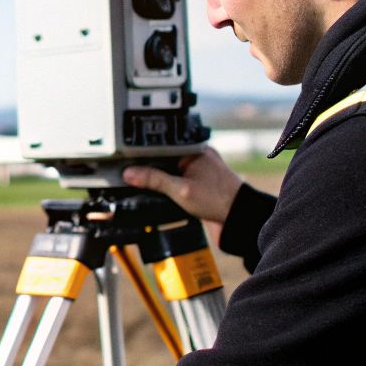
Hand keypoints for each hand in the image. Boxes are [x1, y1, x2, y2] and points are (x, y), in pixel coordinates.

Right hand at [123, 146, 242, 222]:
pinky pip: (176, 181)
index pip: (161, 147)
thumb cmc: (218, 200)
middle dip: (148, 167)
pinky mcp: (198, 184)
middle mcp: (196, 157)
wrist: (239, 219)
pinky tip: (157, 192)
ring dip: (157, 179)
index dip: (143, 155)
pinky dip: (166, 187)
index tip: (126, 162)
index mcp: (194, 149)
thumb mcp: (180, 190)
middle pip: (163, 159)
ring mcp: (198, 171)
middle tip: (129, 174)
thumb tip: (130, 173)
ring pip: (169, 171)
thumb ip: (154, 180)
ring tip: (139, 183)